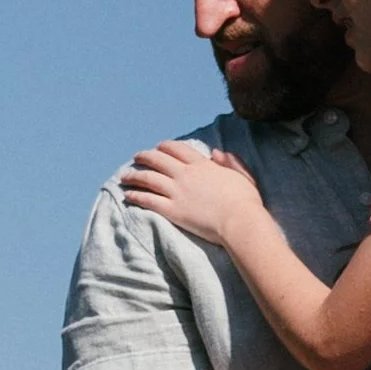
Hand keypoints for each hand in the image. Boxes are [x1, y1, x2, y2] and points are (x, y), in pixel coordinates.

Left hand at [121, 141, 264, 246]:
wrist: (240, 222)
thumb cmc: (245, 201)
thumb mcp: (242, 175)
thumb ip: (230, 161)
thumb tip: (217, 152)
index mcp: (202, 165)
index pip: (177, 149)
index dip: (165, 147)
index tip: (159, 148)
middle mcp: (186, 174)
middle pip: (158, 160)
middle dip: (145, 157)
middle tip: (137, 157)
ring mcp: (177, 192)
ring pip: (148, 178)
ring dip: (134, 175)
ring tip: (124, 176)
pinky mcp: (172, 211)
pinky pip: (148, 200)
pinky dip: (136, 196)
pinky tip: (128, 195)